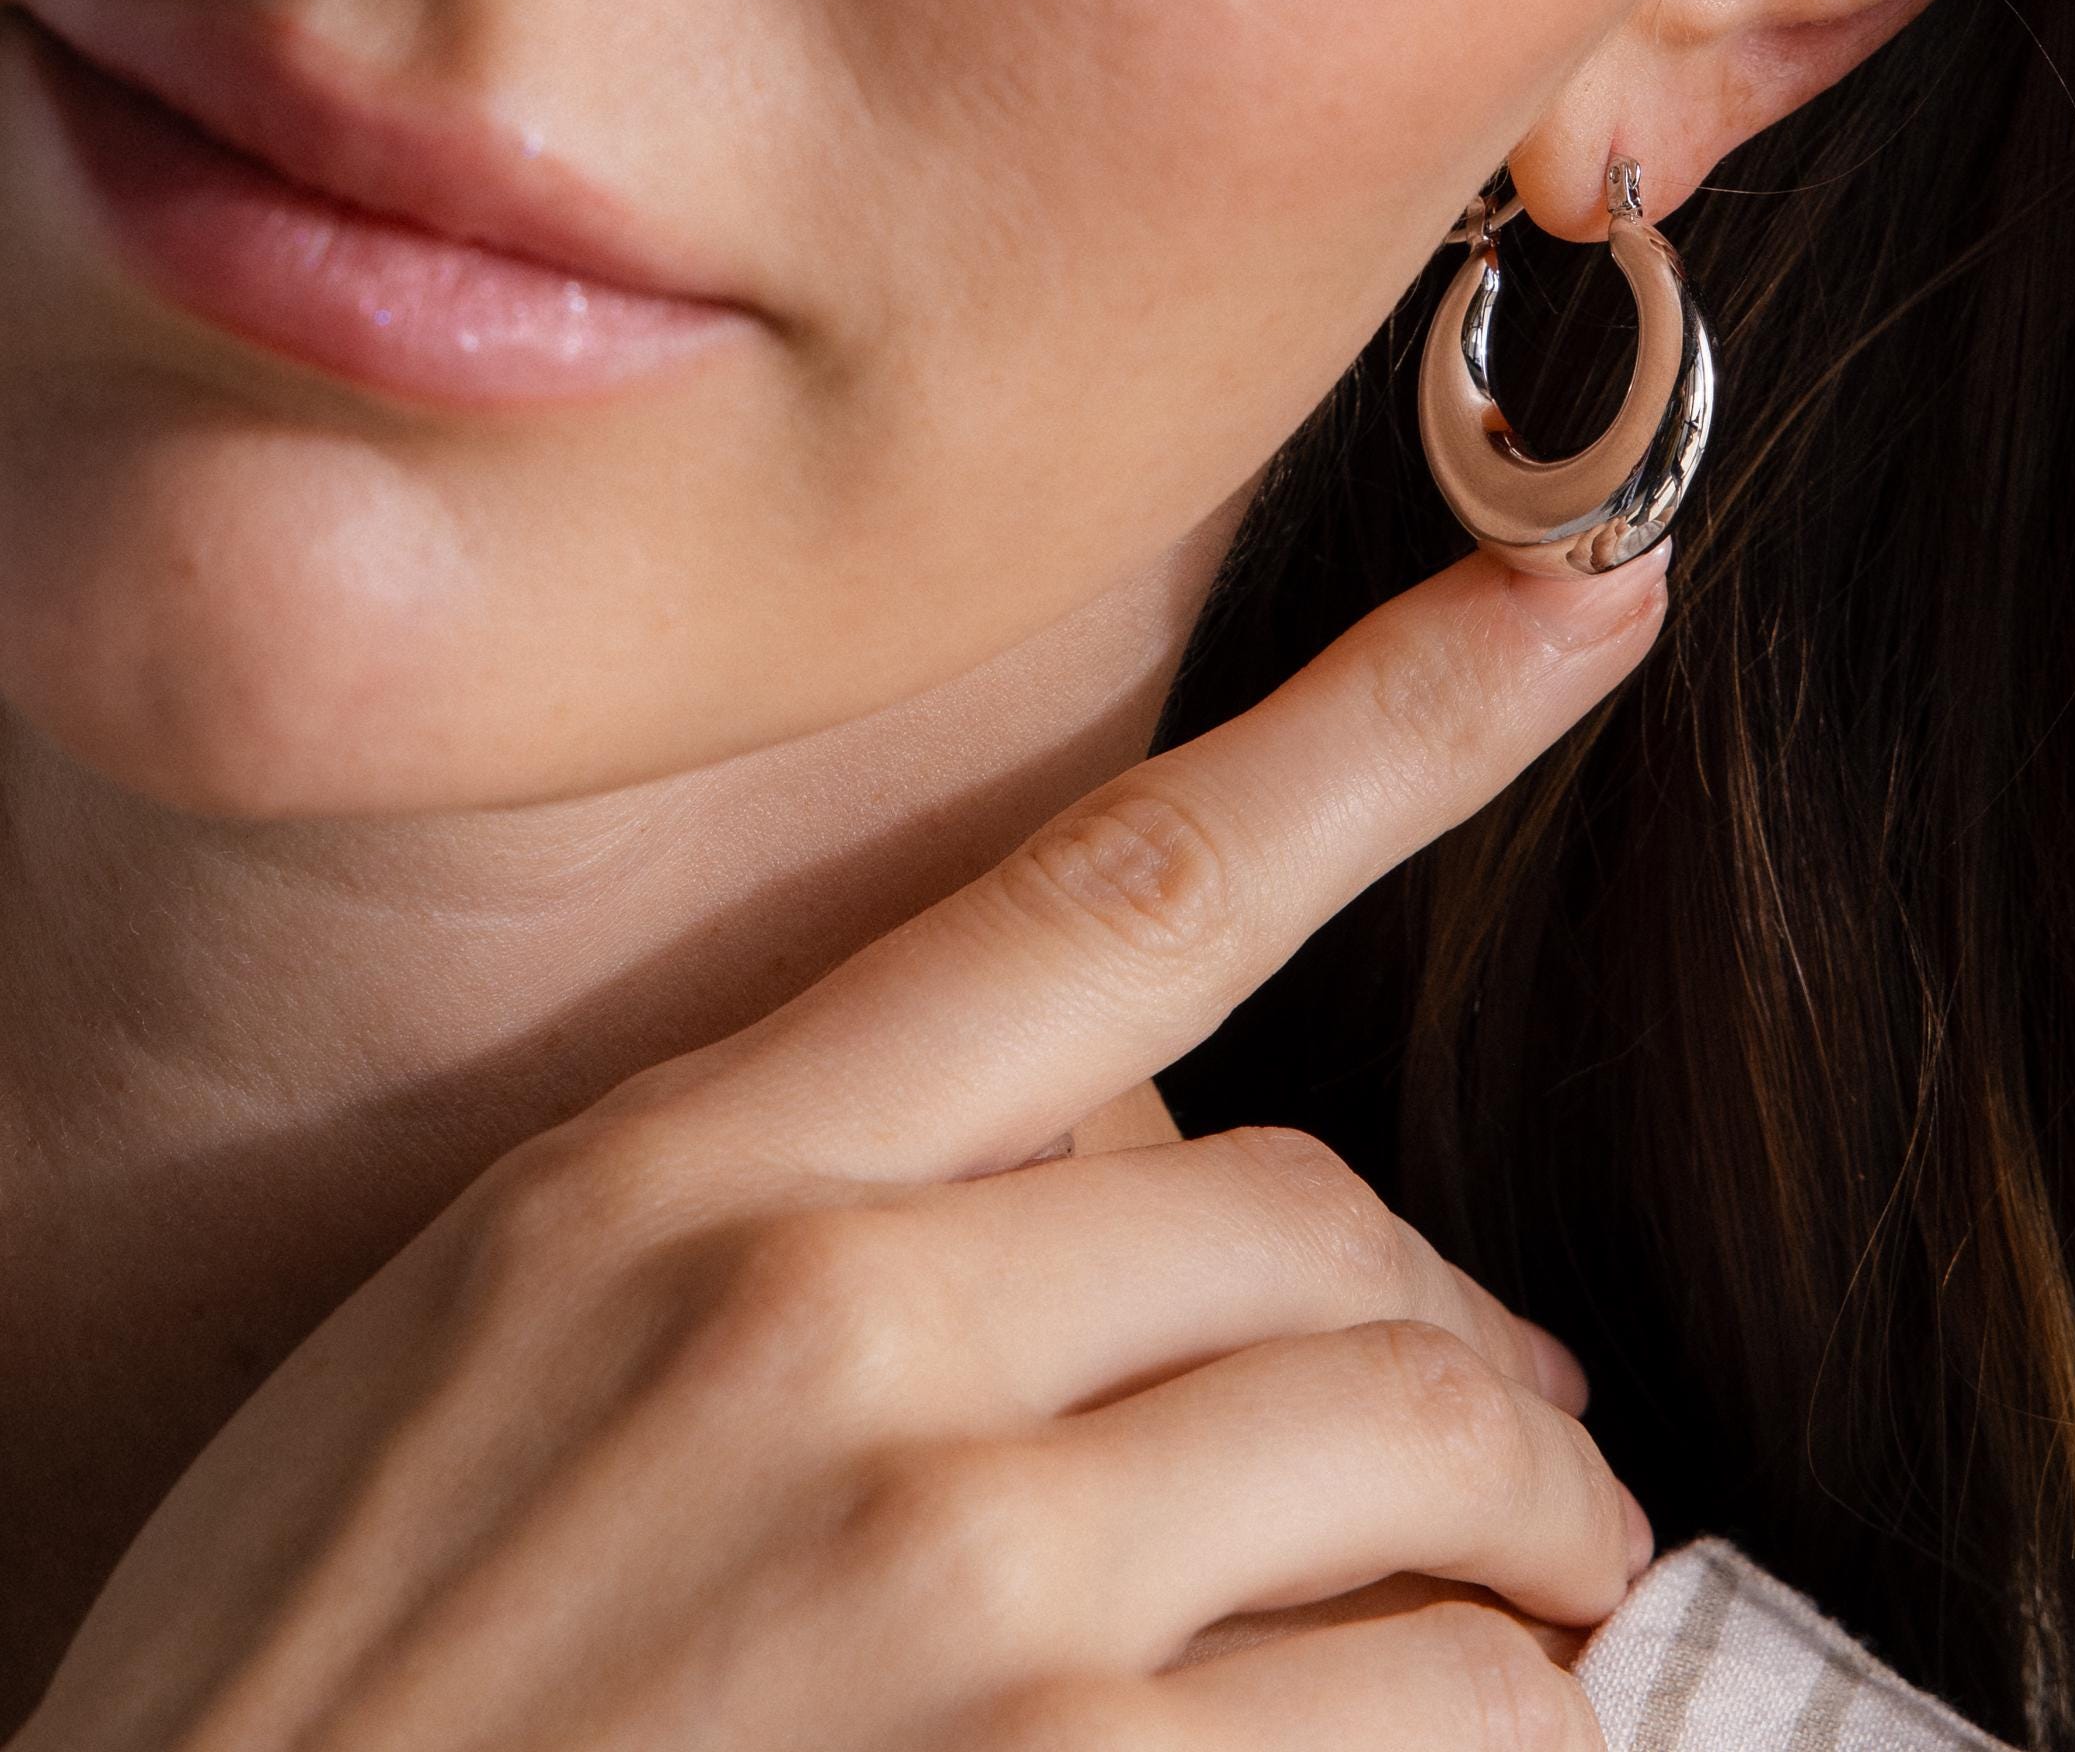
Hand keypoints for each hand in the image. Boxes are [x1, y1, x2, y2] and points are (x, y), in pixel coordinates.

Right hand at [21, 549, 1669, 1751]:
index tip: (1580, 601)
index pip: (1126, 882)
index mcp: (689, 1176)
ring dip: (1527, 1543)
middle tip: (1530, 1448)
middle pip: (1318, 1224)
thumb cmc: (330, 1707)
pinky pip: (1414, 1707)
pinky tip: (1490, 1741)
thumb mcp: (504, 1367)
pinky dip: (1502, 1728)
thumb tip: (1144, 1174)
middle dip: (1465, 1345)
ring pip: (1409, 1453)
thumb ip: (803, 1220)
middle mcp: (833, 1331)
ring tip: (1536, 1613)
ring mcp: (950, 1579)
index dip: (1394, 725)